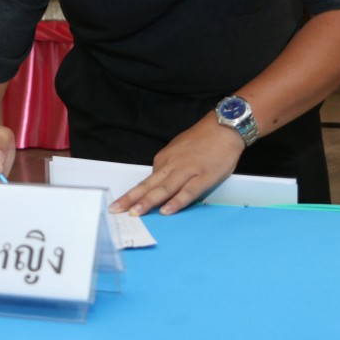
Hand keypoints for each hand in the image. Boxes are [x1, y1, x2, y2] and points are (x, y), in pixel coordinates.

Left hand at [109, 120, 244, 215]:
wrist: (224, 126)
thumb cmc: (203, 138)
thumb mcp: (180, 149)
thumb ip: (170, 165)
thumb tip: (162, 180)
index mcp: (165, 159)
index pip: (147, 180)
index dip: (134, 195)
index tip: (122, 206)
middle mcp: (172, 165)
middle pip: (148, 185)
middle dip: (130, 199)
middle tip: (115, 210)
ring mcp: (187, 171)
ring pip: (164, 189)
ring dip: (148, 201)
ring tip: (135, 213)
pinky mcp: (203, 177)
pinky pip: (188, 192)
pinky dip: (176, 202)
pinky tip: (166, 211)